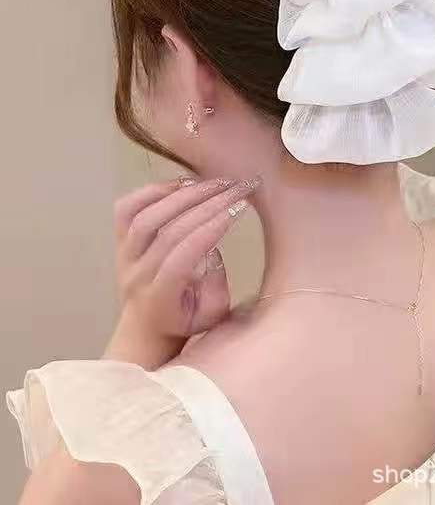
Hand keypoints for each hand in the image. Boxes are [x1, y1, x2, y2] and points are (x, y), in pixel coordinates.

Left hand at [104, 176, 257, 367]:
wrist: (146, 327)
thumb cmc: (186, 321)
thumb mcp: (212, 316)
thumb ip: (216, 287)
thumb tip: (213, 250)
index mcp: (160, 297)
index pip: (183, 256)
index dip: (212, 229)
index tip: (241, 207)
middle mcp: (136, 274)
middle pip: (169, 231)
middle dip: (207, 204)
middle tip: (236, 187)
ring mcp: (124, 256)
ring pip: (145, 217)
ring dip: (182, 194)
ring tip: (213, 183)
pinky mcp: (119, 241)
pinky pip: (127, 209)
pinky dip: (153, 190)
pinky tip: (182, 183)